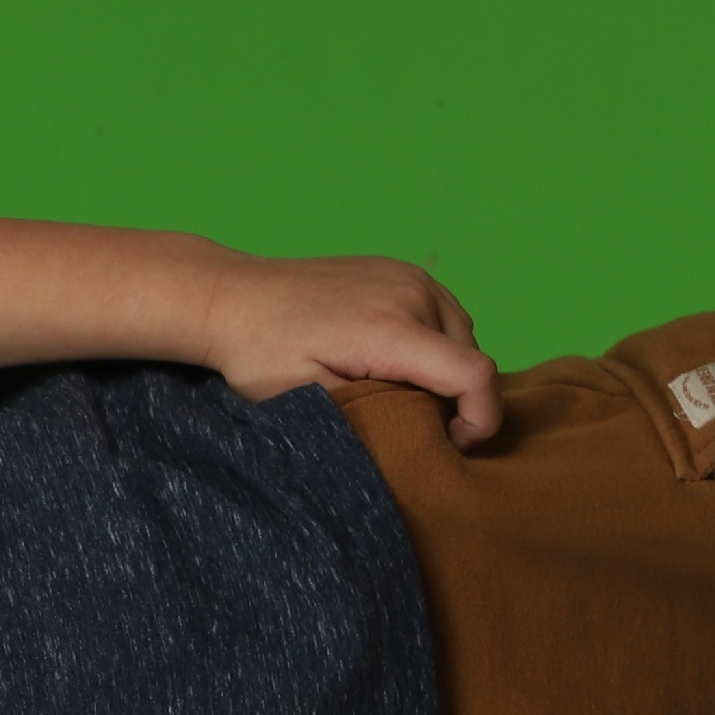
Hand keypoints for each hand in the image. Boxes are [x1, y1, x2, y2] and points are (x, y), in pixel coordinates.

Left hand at [200, 253, 502, 444]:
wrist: (232, 297)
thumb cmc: (258, 353)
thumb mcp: (308, 401)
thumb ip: (374, 414)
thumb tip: (421, 432)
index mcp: (390, 329)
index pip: (473, 373)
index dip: (482, 417)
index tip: (457, 444)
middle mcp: (409, 293)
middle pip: (470, 355)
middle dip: (454, 397)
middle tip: (409, 423)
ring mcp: (407, 275)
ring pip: (461, 334)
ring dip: (445, 368)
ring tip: (398, 390)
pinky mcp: (399, 269)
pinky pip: (441, 312)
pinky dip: (433, 341)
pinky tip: (393, 359)